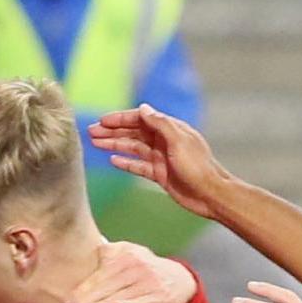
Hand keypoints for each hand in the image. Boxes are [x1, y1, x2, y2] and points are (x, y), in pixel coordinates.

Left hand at [63, 242, 196, 302]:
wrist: (179, 280)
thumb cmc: (145, 270)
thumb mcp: (129, 254)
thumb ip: (109, 255)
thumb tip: (89, 253)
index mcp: (125, 254)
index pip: (100, 272)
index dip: (83, 286)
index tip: (68, 298)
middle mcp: (136, 265)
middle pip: (106, 285)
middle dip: (87, 298)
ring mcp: (147, 281)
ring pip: (119, 295)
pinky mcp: (157, 296)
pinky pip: (140, 301)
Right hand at [87, 106, 230, 219]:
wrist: (210, 194)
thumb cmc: (198, 167)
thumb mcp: (178, 141)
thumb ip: (160, 124)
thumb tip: (143, 108)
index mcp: (169, 129)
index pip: (140, 119)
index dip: (120, 119)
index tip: (102, 121)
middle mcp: (163, 141)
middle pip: (133, 133)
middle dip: (112, 131)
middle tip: (91, 132)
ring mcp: (160, 158)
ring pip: (132, 148)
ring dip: (114, 145)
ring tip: (95, 144)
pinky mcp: (159, 174)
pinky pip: (138, 166)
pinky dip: (125, 163)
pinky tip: (112, 161)